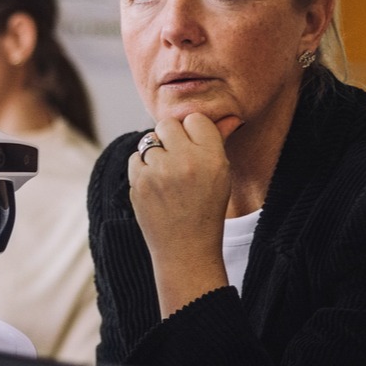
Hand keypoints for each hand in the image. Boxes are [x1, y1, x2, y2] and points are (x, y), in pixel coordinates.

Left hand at [128, 113, 233, 314]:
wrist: (185, 249)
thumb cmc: (206, 208)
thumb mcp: (221, 175)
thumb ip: (219, 142)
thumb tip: (230, 116)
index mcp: (212, 157)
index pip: (195, 119)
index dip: (193, 132)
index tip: (195, 149)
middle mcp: (186, 161)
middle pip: (168, 124)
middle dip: (170, 138)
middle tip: (177, 159)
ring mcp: (160, 172)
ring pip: (149, 140)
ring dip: (155, 154)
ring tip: (167, 177)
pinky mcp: (139, 184)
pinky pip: (135, 158)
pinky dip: (142, 169)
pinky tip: (155, 186)